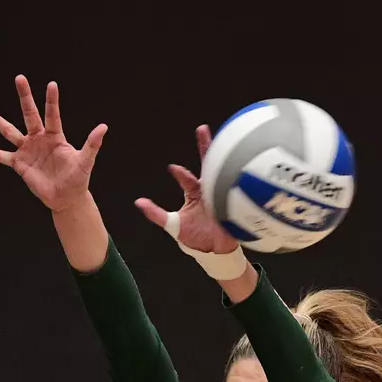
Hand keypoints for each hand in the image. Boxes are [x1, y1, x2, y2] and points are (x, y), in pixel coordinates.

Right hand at [0, 77, 107, 212]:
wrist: (66, 198)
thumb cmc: (77, 179)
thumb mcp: (85, 161)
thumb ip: (92, 144)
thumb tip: (103, 127)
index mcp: (56, 136)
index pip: (52, 115)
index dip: (52, 101)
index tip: (52, 84)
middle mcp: (39, 139)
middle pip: (29, 114)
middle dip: (25, 97)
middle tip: (19, 77)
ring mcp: (26, 150)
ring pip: (8, 130)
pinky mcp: (18, 164)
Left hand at [134, 125, 241, 254]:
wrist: (215, 252)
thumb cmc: (195, 238)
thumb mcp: (173, 225)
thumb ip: (156, 214)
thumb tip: (138, 202)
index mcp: (194, 193)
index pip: (186, 178)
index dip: (179, 173)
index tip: (172, 168)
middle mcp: (208, 190)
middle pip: (208, 165)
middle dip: (205, 147)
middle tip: (202, 129)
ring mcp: (223, 195)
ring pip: (224, 172)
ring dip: (226, 157)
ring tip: (228, 140)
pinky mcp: (234, 204)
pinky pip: (236, 190)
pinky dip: (240, 179)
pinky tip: (243, 166)